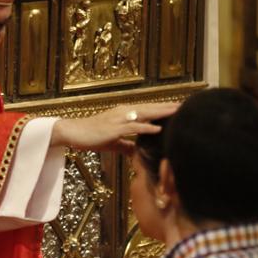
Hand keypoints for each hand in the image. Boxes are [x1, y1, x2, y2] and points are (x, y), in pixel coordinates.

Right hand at [50, 102, 178, 152]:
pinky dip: (146, 128)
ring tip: (177, 112)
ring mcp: (119, 119)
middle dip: (167, 107)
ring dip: (161, 113)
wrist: (72, 132)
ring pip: (144, 114)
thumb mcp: (112, 142)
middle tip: (185, 105)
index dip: (163, 110)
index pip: (148, 111)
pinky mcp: (113, 128)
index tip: (178, 109)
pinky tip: (157, 129)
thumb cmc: (90, 136)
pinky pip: (132, 127)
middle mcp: (124, 113)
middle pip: (150, 109)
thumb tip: (137, 152)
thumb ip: (126, 145)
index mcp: (124, 115)